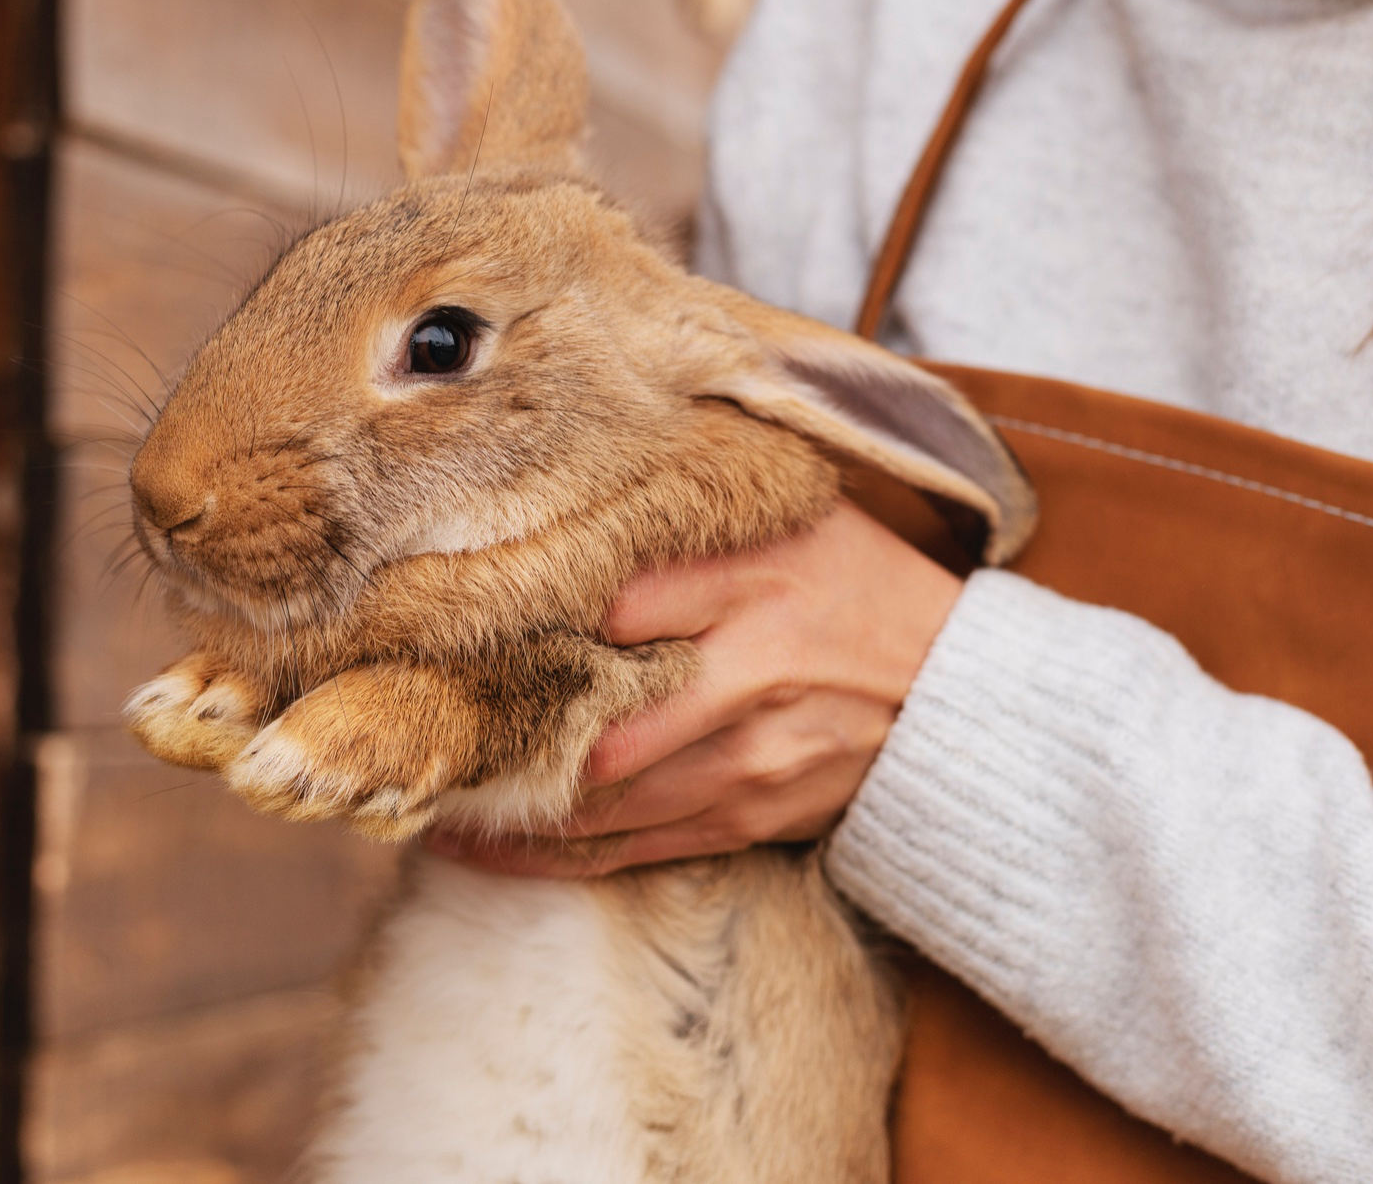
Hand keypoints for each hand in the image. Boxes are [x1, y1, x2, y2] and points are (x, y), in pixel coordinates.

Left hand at [425, 501, 960, 875]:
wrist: (965, 699)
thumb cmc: (864, 589)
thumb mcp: (795, 524)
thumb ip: (693, 521)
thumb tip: (578, 515)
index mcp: (756, 588)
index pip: (617, 604)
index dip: (526, 616)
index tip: (441, 619)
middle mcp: (749, 683)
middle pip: (597, 724)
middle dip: (499, 736)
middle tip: (407, 727)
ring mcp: (749, 765)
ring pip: (604, 801)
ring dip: (508, 809)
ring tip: (422, 797)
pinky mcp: (748, 820)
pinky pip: (633, 849)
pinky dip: (553, 858)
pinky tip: (483, 850)